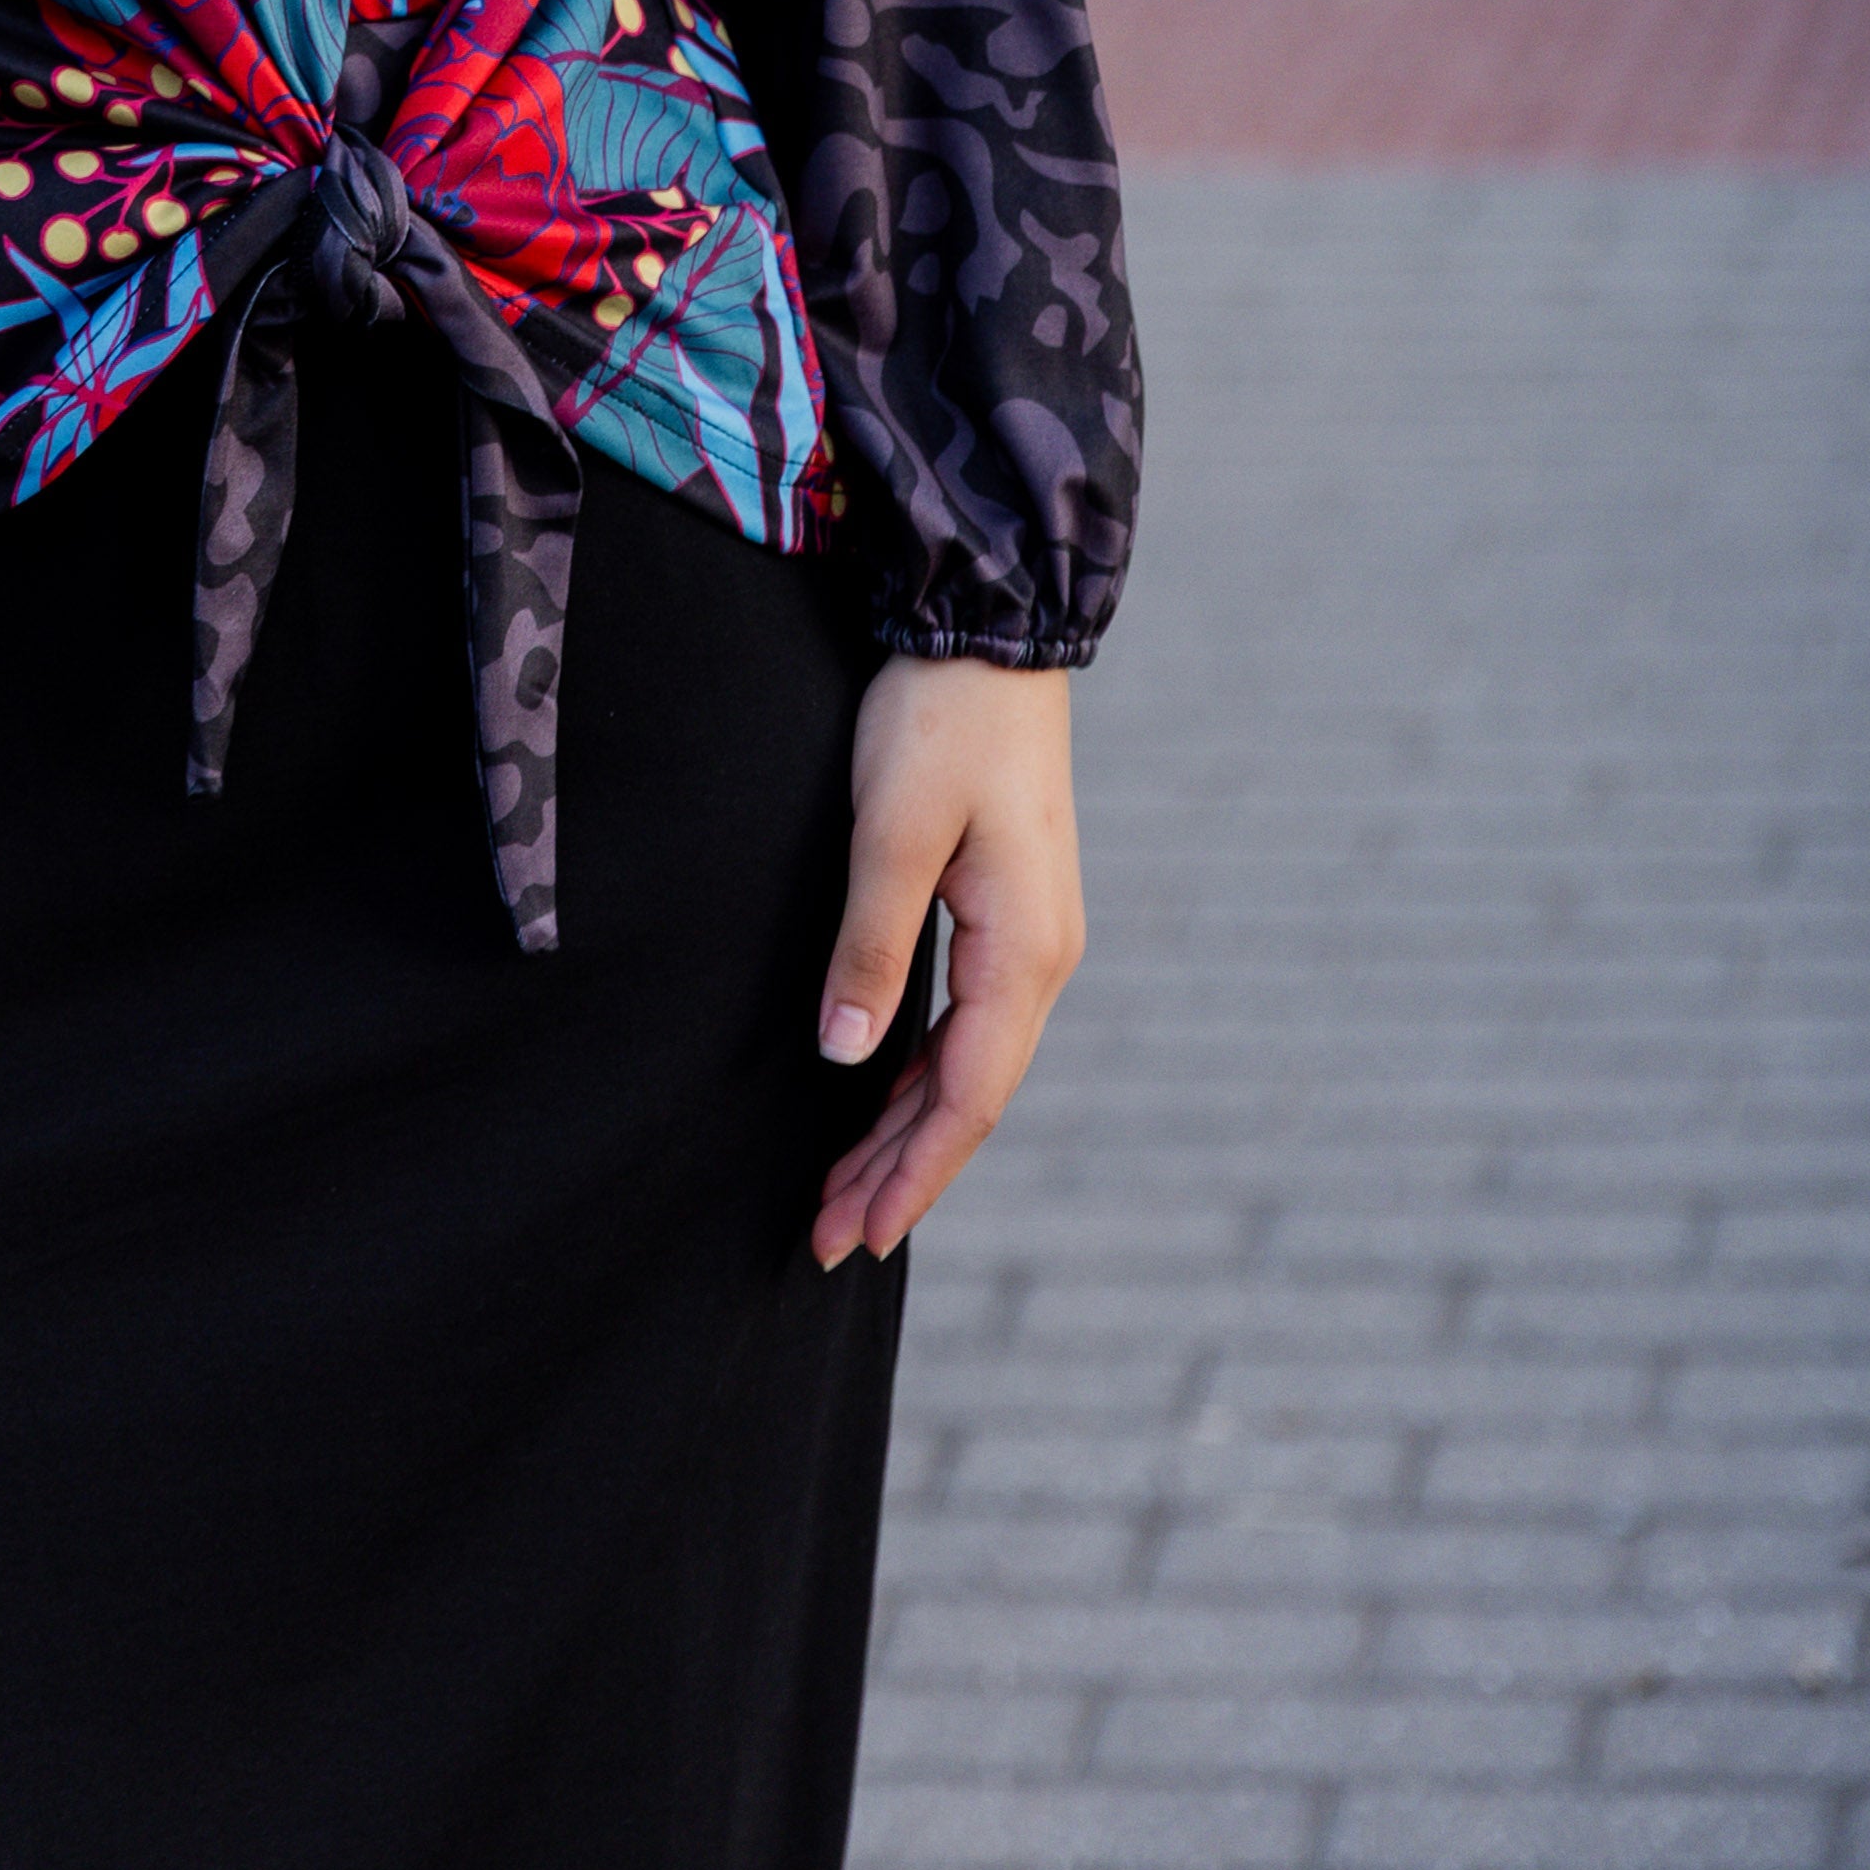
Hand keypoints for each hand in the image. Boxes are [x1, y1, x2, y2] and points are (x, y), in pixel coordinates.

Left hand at [810, 654, 1084, 1271]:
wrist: (990, 632)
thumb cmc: (937, 719)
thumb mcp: (892, 828)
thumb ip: (872, 943)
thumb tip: (846, 1056)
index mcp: (1024, 951)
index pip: (968, 1097)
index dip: (912, 1173)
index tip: (857, 1233)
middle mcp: (1041, 958)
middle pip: (969, 1097)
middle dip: (901, 1172)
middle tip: (829, 1238)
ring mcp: (1029, 936)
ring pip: (968, 1064)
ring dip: (907, 1130)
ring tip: (844, 1192)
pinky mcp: (1005, 910)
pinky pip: (966, 1022)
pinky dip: (921, 1074)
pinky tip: (880, 1099)